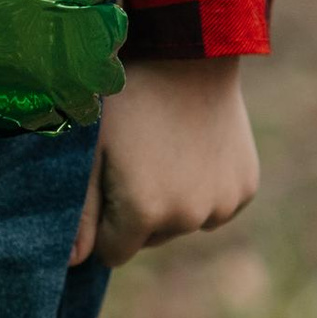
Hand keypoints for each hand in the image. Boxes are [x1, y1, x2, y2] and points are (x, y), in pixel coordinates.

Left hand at [72, 59, 258, 268]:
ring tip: (165, 150)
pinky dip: (205, 188)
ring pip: (185, 223)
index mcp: (145, 213)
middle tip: (136, 160)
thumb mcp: (92, 150)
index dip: (104, 224)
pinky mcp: (245, 188)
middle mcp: (188, 219)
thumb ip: (81, 212)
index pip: (113, 253)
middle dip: (139, 213)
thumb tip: (71, 263)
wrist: (190, 54)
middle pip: (150, 239)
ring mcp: (221, 204)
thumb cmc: (128, 99)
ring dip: (174, 201)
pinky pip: (216, 204)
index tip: (106, 185)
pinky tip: (195, 149)